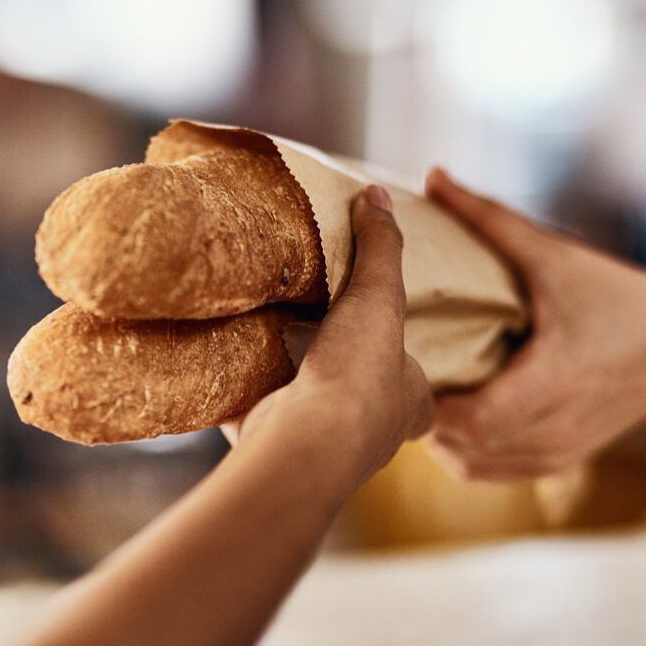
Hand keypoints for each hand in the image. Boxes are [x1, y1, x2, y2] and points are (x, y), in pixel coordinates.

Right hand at [224, 185, 431, 485]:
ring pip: (309, 412)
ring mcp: (321, 449)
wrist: (305, 443)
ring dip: (292, 384)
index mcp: (410, 404)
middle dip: (342, 373)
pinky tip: (227, 363)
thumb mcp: (378, 296)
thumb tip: (378, 195)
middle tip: (319, 335)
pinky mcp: (272, 449)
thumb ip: (380, 247)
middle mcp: (371, 436)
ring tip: (270, 338)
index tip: (383, 343)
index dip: (407, 366)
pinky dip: (243, 395)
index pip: (418, 386)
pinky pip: (257, 417)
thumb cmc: (359, 374)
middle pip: (361, 400)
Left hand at [425, 168, 645, 481]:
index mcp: (552, 380)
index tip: (404, 363)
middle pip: (459, 445)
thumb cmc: (624, 303)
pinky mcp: (555, 462)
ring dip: (439, 434)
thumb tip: (434, 177)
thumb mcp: (558, 259)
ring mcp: (553, 454)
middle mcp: (551, 428)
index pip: (472, 420)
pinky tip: (451, 412)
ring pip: (468, 465)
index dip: (429, 400)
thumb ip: (492, 220)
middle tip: (397, 370)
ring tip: (421, 389)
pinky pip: (489, 471)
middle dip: (423, 411)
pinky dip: (463, 448)